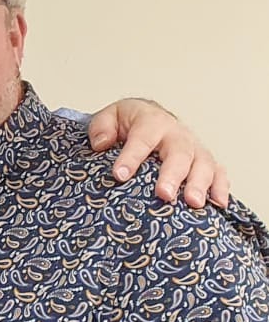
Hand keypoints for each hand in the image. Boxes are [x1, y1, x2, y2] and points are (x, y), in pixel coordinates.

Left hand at [88, 99, 228, 208]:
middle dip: (172, 175)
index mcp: (151, 121)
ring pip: (203, 164)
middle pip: (179, 153)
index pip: (142, 138)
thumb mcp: (109, 117)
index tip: (120, 175)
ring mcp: (194, 148)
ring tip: (193, 203)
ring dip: (200, 184)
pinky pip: (218, 173)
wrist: (149, 118)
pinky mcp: (205, 161)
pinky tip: (218, 204)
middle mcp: (177, 134)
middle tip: (164, 195)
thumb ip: (101, 127)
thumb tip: (101, 144)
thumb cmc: (129, 123)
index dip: (131, 157)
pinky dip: (220, 187)